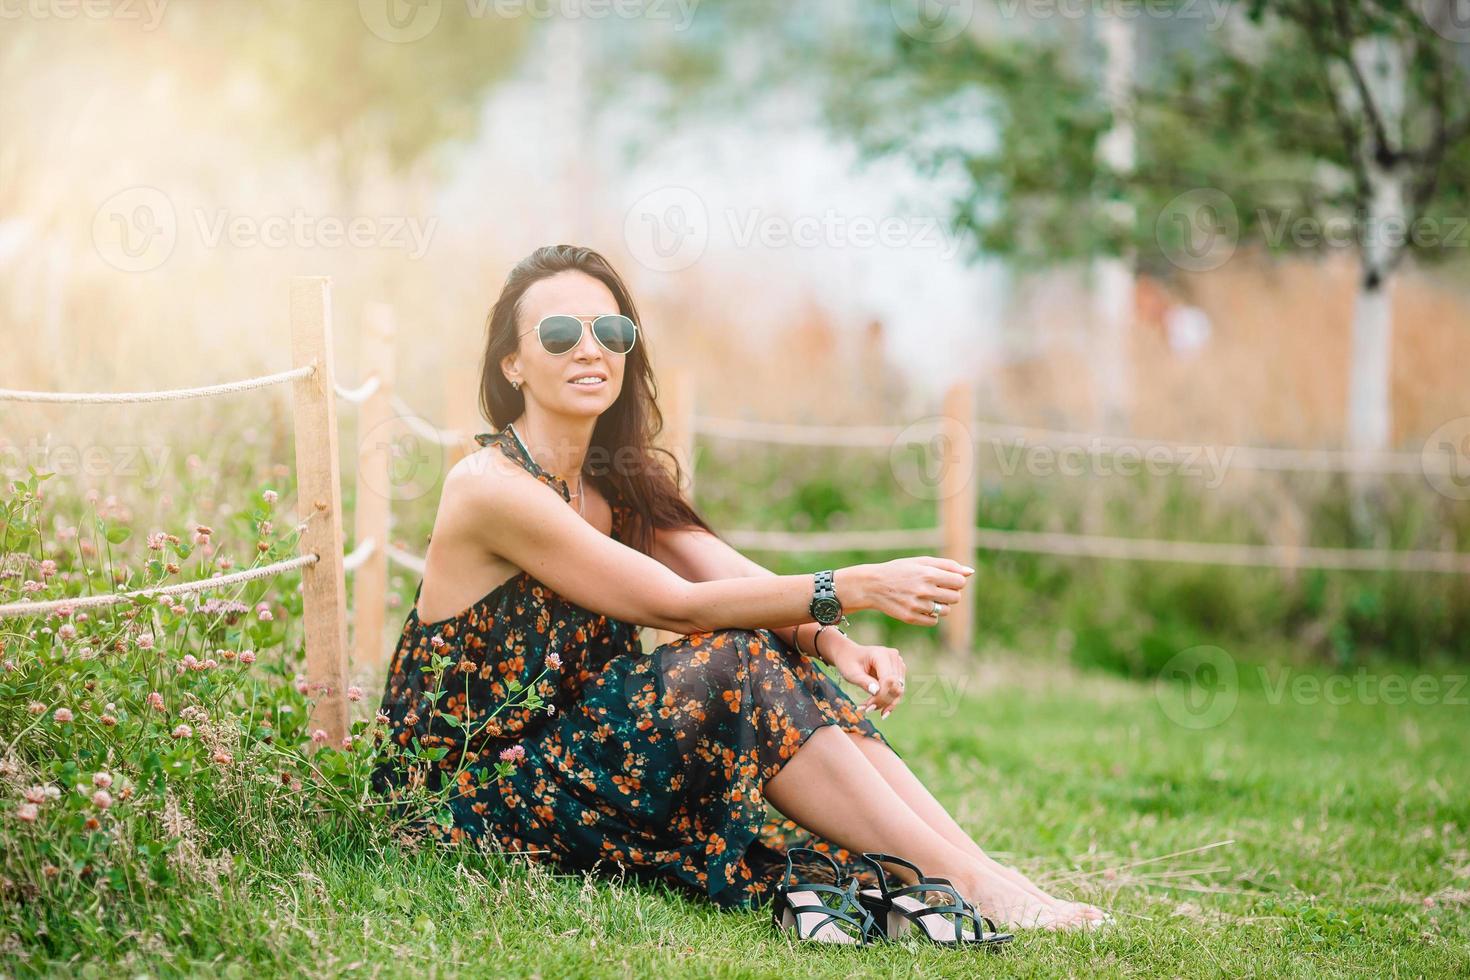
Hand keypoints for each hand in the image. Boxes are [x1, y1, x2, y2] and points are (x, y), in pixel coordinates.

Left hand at [825, 635, 906, 719]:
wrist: (848, 655)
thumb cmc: (848, 662)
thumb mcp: (851, 673)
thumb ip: (863, 681)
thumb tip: (876, 691)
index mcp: (881, 654)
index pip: (889, 679)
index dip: (881, 695)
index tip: (867, 707)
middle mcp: (894, 657)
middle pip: (896, 686)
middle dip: (882, 701)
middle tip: (866, 710)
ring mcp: (898, 663)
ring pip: (898, 690)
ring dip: (885, 703)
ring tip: (867, 708)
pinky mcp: (898, 672)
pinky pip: (897, 690)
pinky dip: (887, 700)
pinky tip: (875, 707)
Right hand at [849, 557, 971, 625]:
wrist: (873, 585)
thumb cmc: (900, 570)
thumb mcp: (921, 562)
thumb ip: (947, 565)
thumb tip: (970, 572)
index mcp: (928, 574)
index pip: (960, 582)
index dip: (956, 581)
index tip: (946, 580)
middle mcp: (924, 590)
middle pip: (956, 597)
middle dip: (950, 593)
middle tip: (936, 589)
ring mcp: (917, 606)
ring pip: (946, 611)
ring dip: (941, 605)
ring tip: (928, 598)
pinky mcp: (911, 618)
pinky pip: (934, 621)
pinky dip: (931, 615)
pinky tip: (921, 607)